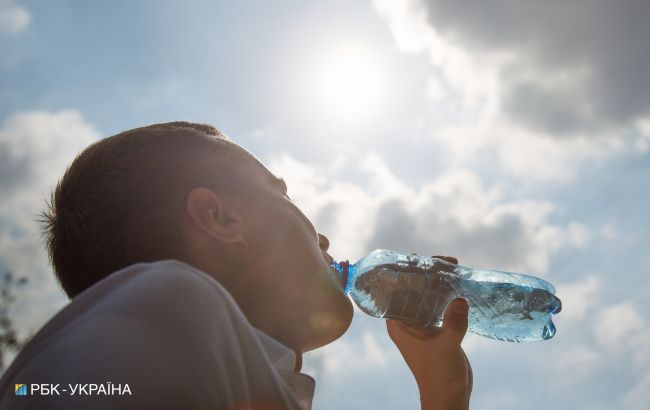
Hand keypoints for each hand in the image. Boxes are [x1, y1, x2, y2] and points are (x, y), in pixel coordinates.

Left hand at [386, 256, 472, 409]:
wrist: (449, 396)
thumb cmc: (439, 375)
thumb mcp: (446, 347)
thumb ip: (453, 324)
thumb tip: (459, 298)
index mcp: (398, 323)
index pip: (394, 290)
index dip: (405, 272)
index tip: (420, 258)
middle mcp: (406, 321)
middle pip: (412, 289)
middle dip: (426, 273)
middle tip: (446, 261)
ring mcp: (421, 324)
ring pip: (427, 295)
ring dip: (438, 282)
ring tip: (455, 267)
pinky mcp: (436, 328)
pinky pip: (439, 304)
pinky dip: (447, 294)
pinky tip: (459, 284)